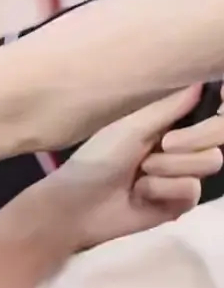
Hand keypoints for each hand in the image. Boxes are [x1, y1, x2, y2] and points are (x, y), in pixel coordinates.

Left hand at [51, 85, 223, 250]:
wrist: (78, 205)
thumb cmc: (99, 158)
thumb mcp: (132, 127)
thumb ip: (169, 106)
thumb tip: (199, 82)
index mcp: (170, 124)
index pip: (211, 115)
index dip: (213, 117)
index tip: (217, 107)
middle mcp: (182, 148)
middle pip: (218, 139)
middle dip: (189, 142)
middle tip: (162, 145)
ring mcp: (183, 176)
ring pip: (209, 163)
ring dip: (169, 167)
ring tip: (140, 174)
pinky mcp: (180, 203)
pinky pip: (192, 191)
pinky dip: (162, 190)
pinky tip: (140, 194)